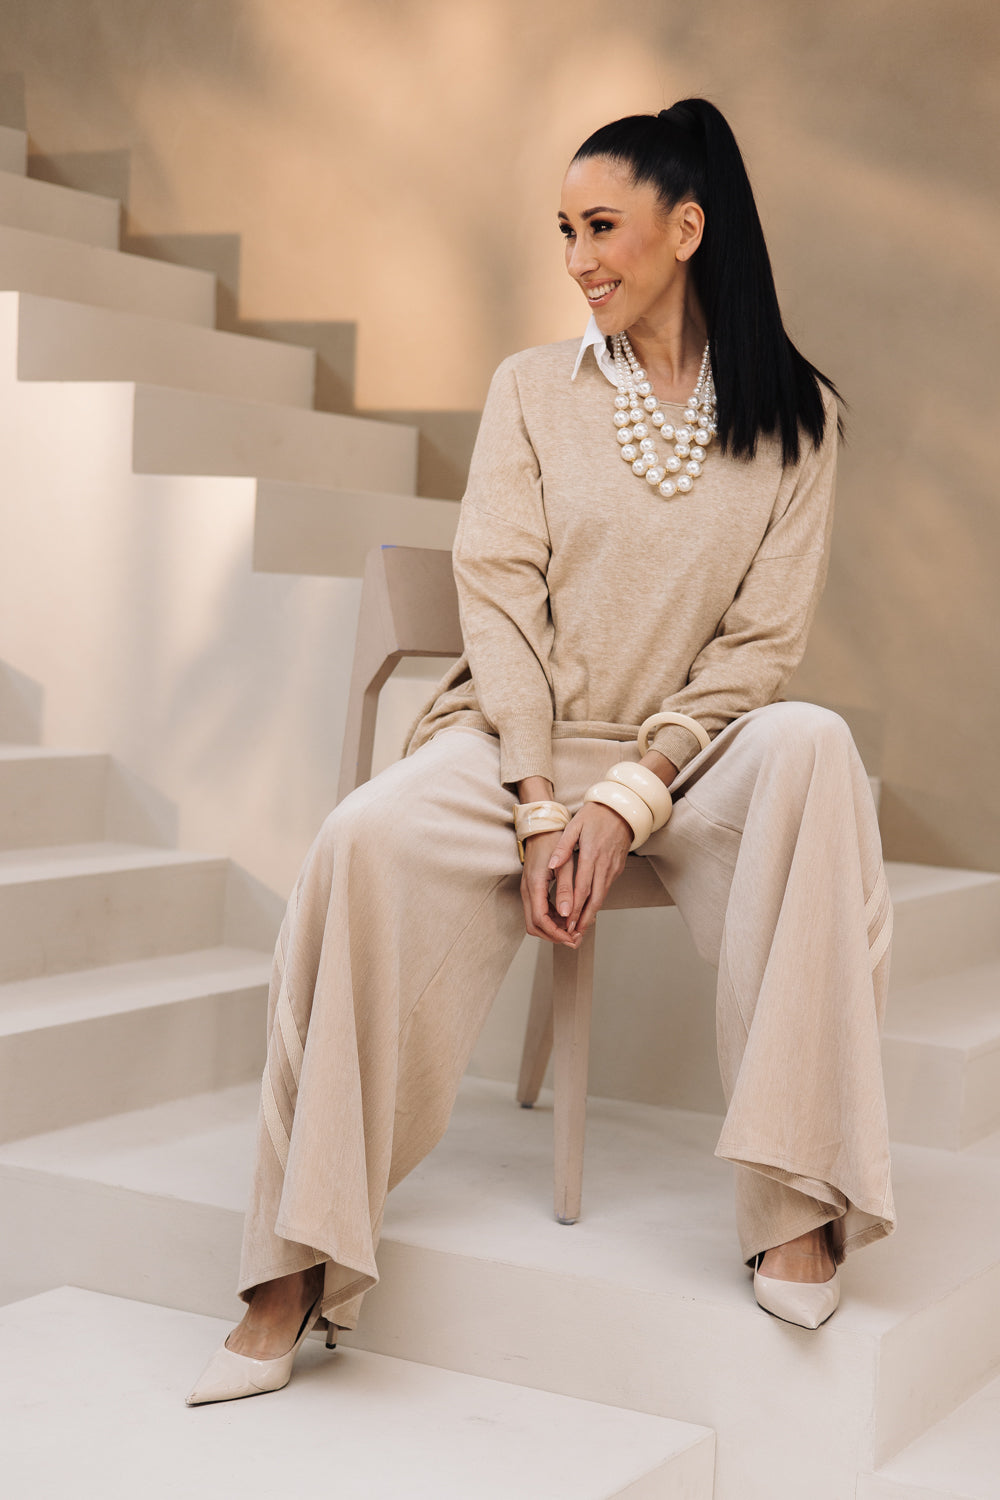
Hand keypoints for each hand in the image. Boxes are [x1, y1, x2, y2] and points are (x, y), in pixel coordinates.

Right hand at [521, 829, 581, 945]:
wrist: (541, 828)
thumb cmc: (553, 841)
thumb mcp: (565, 864)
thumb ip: (566, 889)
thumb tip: (567, 913)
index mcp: (534, 885)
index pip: (540, 920)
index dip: (555, 933)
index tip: (571, 938)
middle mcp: (527, 891)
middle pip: (535, 926)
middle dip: (554, 936)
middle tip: (574, 938)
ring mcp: (528, 891)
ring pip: (536, 921)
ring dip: (553, 929)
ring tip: (574, 930)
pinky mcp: (532, 889)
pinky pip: (539, 911)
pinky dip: (552, 919)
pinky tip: (568, 917)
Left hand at [546, 802, 632, 938]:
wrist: (623, 809)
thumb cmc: (596, 815)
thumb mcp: (575, 825)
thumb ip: (563, 847)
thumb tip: (551, 864)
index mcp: (591, 854)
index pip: (582, 887)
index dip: (575, 908)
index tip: (567, 922)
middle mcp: (604, 864)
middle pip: (594, 898)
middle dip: (584, 918)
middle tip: (574, 934)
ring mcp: (613, 867)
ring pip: (602, 896)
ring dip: (592, 914)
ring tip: (580, 929)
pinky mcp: (618, 868)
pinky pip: (607, 888)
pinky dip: (598, 901)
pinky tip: (590, 910)